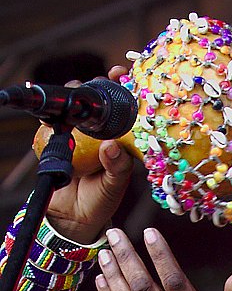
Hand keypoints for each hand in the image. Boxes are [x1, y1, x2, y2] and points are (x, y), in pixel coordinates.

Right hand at [46, 66, 132, 243]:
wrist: (72, 217)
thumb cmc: (101, 201)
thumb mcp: (114, 186)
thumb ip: (117, 168)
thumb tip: (111, 145)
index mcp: (121, 139)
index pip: (124, 108)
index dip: (123, 88)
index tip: (118, 74)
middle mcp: (100, 132)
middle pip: (97, 99)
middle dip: (94, 86)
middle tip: (94, 82)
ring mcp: (78, 133)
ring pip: (74, 106)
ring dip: (72, 97)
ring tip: (73, 95)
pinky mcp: (57, 138)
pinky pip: (53, 121)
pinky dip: (51, 114)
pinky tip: (49, 113)